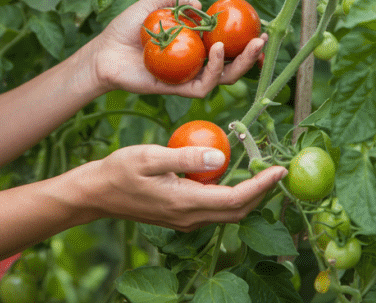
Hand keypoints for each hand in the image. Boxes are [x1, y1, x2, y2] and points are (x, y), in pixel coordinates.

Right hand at [76, 145, 286, 230]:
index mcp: (185, 204)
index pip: (235, 199)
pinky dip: (233, 194)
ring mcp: (186, 220)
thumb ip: (185, 157)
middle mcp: (189, 218)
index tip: (280, 169)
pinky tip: (235, 172)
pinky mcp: (181, 216)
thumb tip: (221, 156)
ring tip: (263, 169)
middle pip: (238, 211)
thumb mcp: (150, 156)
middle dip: (263, 191)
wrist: (95, 194)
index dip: (261, 186)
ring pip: (229, 212)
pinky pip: (215, 208)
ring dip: (250, 194)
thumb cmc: (119, 171)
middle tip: (279, 168)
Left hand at [87, 0, 268, 97]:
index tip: (259, 26)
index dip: (245, 39)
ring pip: (224, 77)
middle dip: (253, 55)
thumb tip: (202, 3)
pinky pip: (203, 85)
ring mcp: (188, 77)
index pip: (228, 44)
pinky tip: (218, 50)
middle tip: (263, 40)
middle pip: (233, 64)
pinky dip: (215, 69)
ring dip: (241, 63)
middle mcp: (196, 63)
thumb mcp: (153, 4)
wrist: (104, 52)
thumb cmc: (127, 29)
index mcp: (196, 46)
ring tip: (251, 46)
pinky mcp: (178, 89)